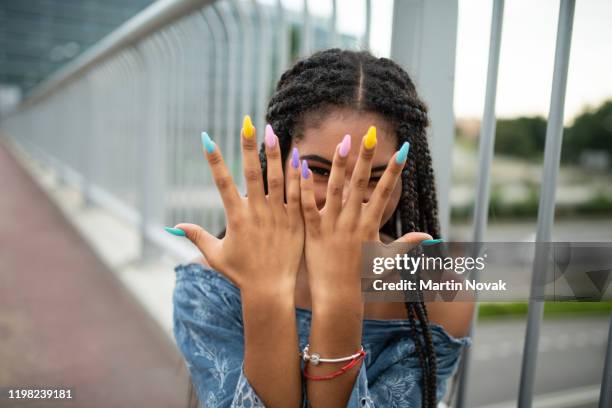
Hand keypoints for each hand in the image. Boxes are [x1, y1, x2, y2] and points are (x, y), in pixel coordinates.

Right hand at [174, 117, 303, 293]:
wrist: (270, 291)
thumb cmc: (241, 274)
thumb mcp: (215, 255)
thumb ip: (196, 236)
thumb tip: (173, 226)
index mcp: (236, 218)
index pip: (222, 183)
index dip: (214, 160)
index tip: (206, 139)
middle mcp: (256, 213)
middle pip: (252, 174)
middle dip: (248, 147)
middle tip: (248, 124)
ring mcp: (277, 216)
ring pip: (277, 179)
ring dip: (274, 155)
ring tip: (273, 132)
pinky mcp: (295, 222)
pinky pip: (297, 195)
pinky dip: (297, 177)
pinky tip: (298, 157)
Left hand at [299, 127, 431, 304]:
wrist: (339, 297)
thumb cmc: (363, 279)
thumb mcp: (387, 260)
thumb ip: (407, 244)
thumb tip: (430, 237)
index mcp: (370, 224)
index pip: (385, 192)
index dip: (394, 170)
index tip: (403, 149)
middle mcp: (353, 221)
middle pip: (360, 183)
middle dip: (366, 157)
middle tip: (370, 133)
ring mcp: (332, 225)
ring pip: (336, 189)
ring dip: (339, 164)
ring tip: (343, 141)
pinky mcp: (313, 231)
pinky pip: (308, 206)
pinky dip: (305, 187)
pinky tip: (302, 167)